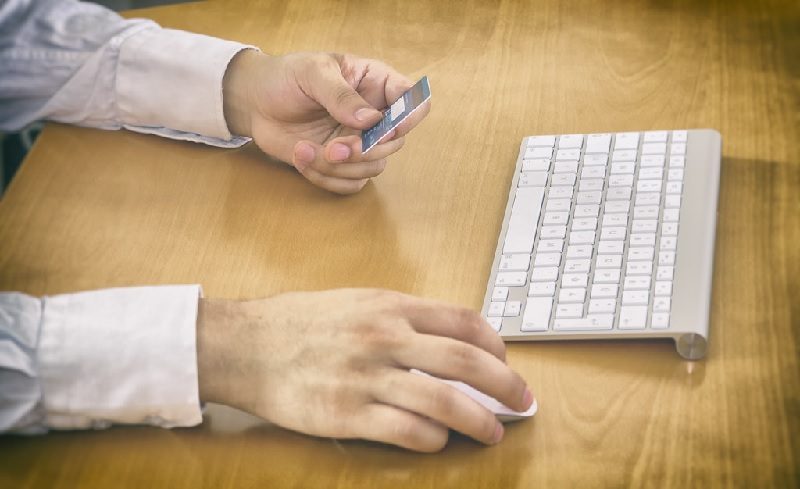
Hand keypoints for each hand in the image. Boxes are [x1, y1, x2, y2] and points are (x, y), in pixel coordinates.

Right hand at [196, 289, 533, 452]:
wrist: (247, 346)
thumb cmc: (300, 322)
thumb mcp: (356, 301)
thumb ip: (401, 316)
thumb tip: (448, 336)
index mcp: (389, 306)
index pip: (462, 321)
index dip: (495, 343)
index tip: (506, 359)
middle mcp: (384, 338)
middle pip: (465, 362)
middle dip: (505, 384)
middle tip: (523, 399)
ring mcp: (367, 377)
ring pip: (444, 402)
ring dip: (479, 420)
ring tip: (493, 431)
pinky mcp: (348, 414)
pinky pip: (407, 431)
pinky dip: (433, 439)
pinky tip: (439, 441)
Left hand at [223, 50, 429, 193]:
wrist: (256, 102)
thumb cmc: (287, 77)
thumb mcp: (312, 73)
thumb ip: (341, 95)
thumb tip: (371, 121)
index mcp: (377, 84)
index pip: (414, 102)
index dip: (409, 118)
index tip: (387, 128)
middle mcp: (375, 116)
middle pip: (394, 143)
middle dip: (364, 150)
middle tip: (334, 149)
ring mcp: (359, 142)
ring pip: (373, 167)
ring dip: (340, 167)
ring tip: (305, 150)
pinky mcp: (341, 164)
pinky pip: (350, 183)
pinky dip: (326, 178)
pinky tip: (302, 157)